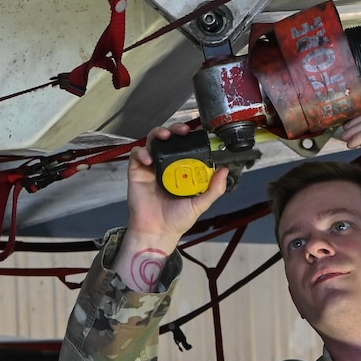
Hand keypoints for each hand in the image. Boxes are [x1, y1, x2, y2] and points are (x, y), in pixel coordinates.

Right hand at [117, 124, 227, 292]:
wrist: (158, 231)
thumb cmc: (178, 219)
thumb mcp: (200, 203)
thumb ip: (214, 189)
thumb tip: (224, 171)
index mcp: (182, 171)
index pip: (185, 148)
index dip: (190, 139)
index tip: (198, 133)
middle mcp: (166, 166)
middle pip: (168, 140)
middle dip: (174, 130)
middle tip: (182, 130)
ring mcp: (150, 167)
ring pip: (152, 142)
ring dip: (158, 134)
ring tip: (165, 136)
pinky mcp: (136, 171)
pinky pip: (137, 155)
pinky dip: (142, 152)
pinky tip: (150, 160)